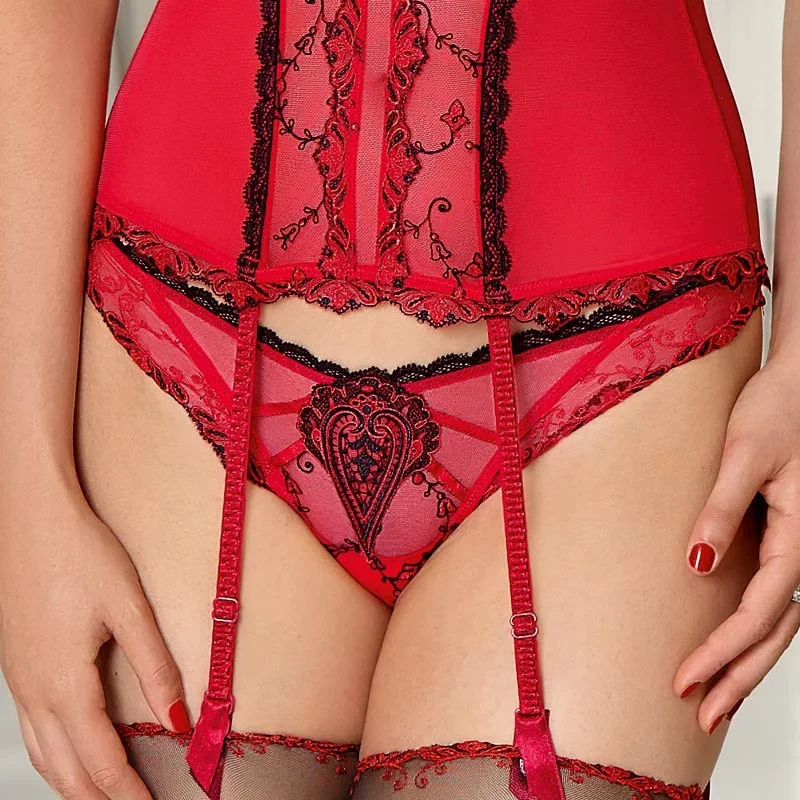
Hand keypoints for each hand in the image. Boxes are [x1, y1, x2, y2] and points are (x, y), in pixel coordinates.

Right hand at [0, 480, 188, 798]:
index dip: (128, 793)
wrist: (31, 516)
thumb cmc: (80, 554)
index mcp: (65, 683)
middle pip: (66, 772)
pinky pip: (32, 731)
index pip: (101, 761)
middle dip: (100, 799)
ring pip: (44, 756)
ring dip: (75, 784)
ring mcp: (17, 682)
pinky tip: (73, 751)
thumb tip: (178, 718)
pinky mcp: (16, 666)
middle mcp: (33, 692)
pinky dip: (56, 756)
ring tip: (106, 796)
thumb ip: (155, 666)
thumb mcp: (128, 607)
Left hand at [673, 354, 799, 733]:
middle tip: (702, 717)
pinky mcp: (784, 538)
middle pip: (776, 634)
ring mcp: (798, 548)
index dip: (722, 649)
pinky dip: (753, 632)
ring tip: (715, 700)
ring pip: (779, 624)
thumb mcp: (743, 456)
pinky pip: (773, 599)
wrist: (797, 385)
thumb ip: (722, 510)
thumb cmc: (776, 411)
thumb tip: (698, 564)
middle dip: (739, 678)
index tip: (684, 679)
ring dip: (748, 664)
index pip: (759, 612)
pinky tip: (730, 648)